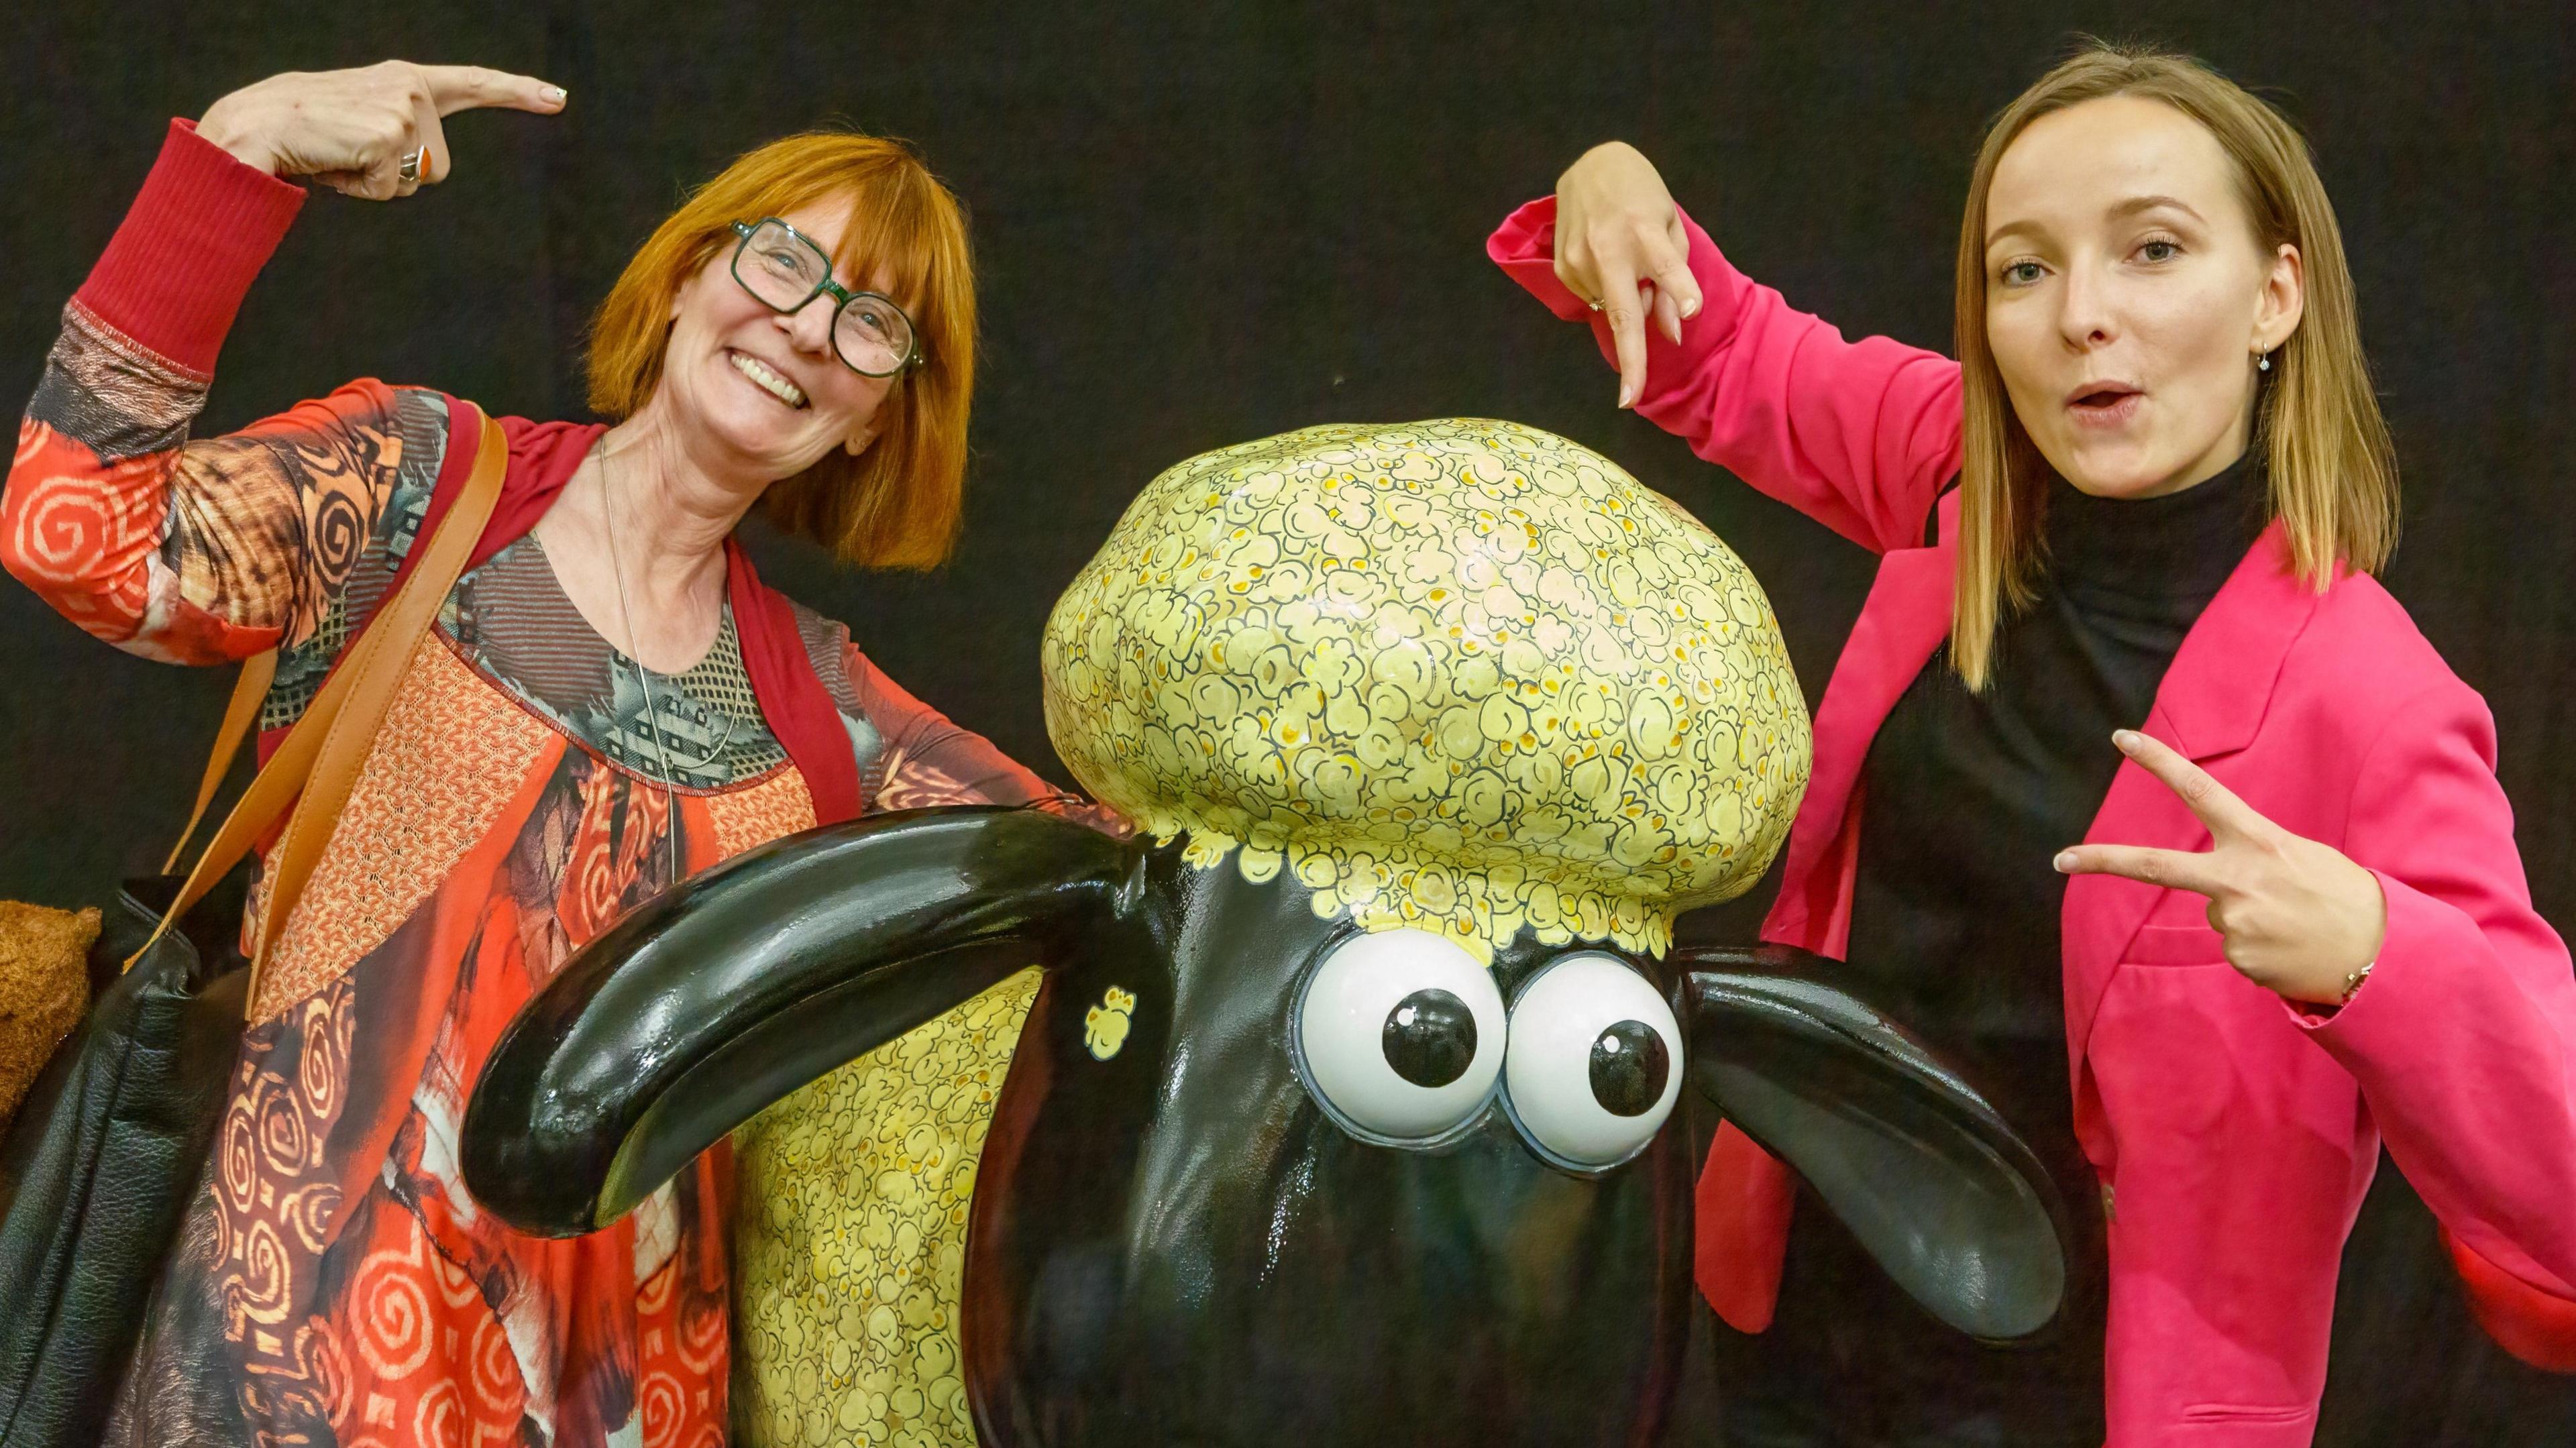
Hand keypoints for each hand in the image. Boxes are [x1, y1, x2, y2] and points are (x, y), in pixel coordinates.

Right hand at [196, 61, 565, 199]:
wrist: (253, 127)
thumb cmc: (304, 133)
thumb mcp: (358, 122)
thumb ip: (397, 130)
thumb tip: (421, 162)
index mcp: (405, 81)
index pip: (472, 83)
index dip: (518, 91)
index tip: (558, 98)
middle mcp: (410, 87)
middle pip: (437, 168)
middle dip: (395, 175)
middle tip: (348, 152)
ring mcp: (401, 109)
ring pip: (417, 183)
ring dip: (377, 183)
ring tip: (339, 154)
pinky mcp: (389, 136)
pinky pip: (391, 191)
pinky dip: (360, 189)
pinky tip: (333, 161)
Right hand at [1552, 141, 1703, 409]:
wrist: (1591, 166)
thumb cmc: (1642, 196)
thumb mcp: (1670, 226)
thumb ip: (1675, 277)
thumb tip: (1672, 329)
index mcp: (1645, 230)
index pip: (1664, 266)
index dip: (1678, 290)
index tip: (1687, 318)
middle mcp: (1607, 247)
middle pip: (1622, 311)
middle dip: (1629, 358)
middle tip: (1630, 399)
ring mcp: (1578, 260)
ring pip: (1611, 306)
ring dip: (1627, 299)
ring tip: (1630, 264)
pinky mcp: (1561, 268)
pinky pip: (1593, 296)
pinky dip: (1607, 290)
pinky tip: (1608, 262)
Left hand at [2054, 729, 2385, 1005]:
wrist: (2382, 957)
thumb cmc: (2347, 898)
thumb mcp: (2305, 857)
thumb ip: (2255, 858)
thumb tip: (2219, 887)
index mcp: (2259, 841)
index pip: (2201, 791)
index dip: (2160, 762)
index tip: (2122, 739)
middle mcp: (2237, 878)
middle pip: (2155, 866)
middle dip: (2101, 862)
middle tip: (2059, 859)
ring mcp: (2232, 920)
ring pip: (2215, 911)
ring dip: (2245, 917)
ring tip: (2291, 924)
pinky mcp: (2237, 957)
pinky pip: (2233, 945)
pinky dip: (2256, 946)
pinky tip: (2289, 947)